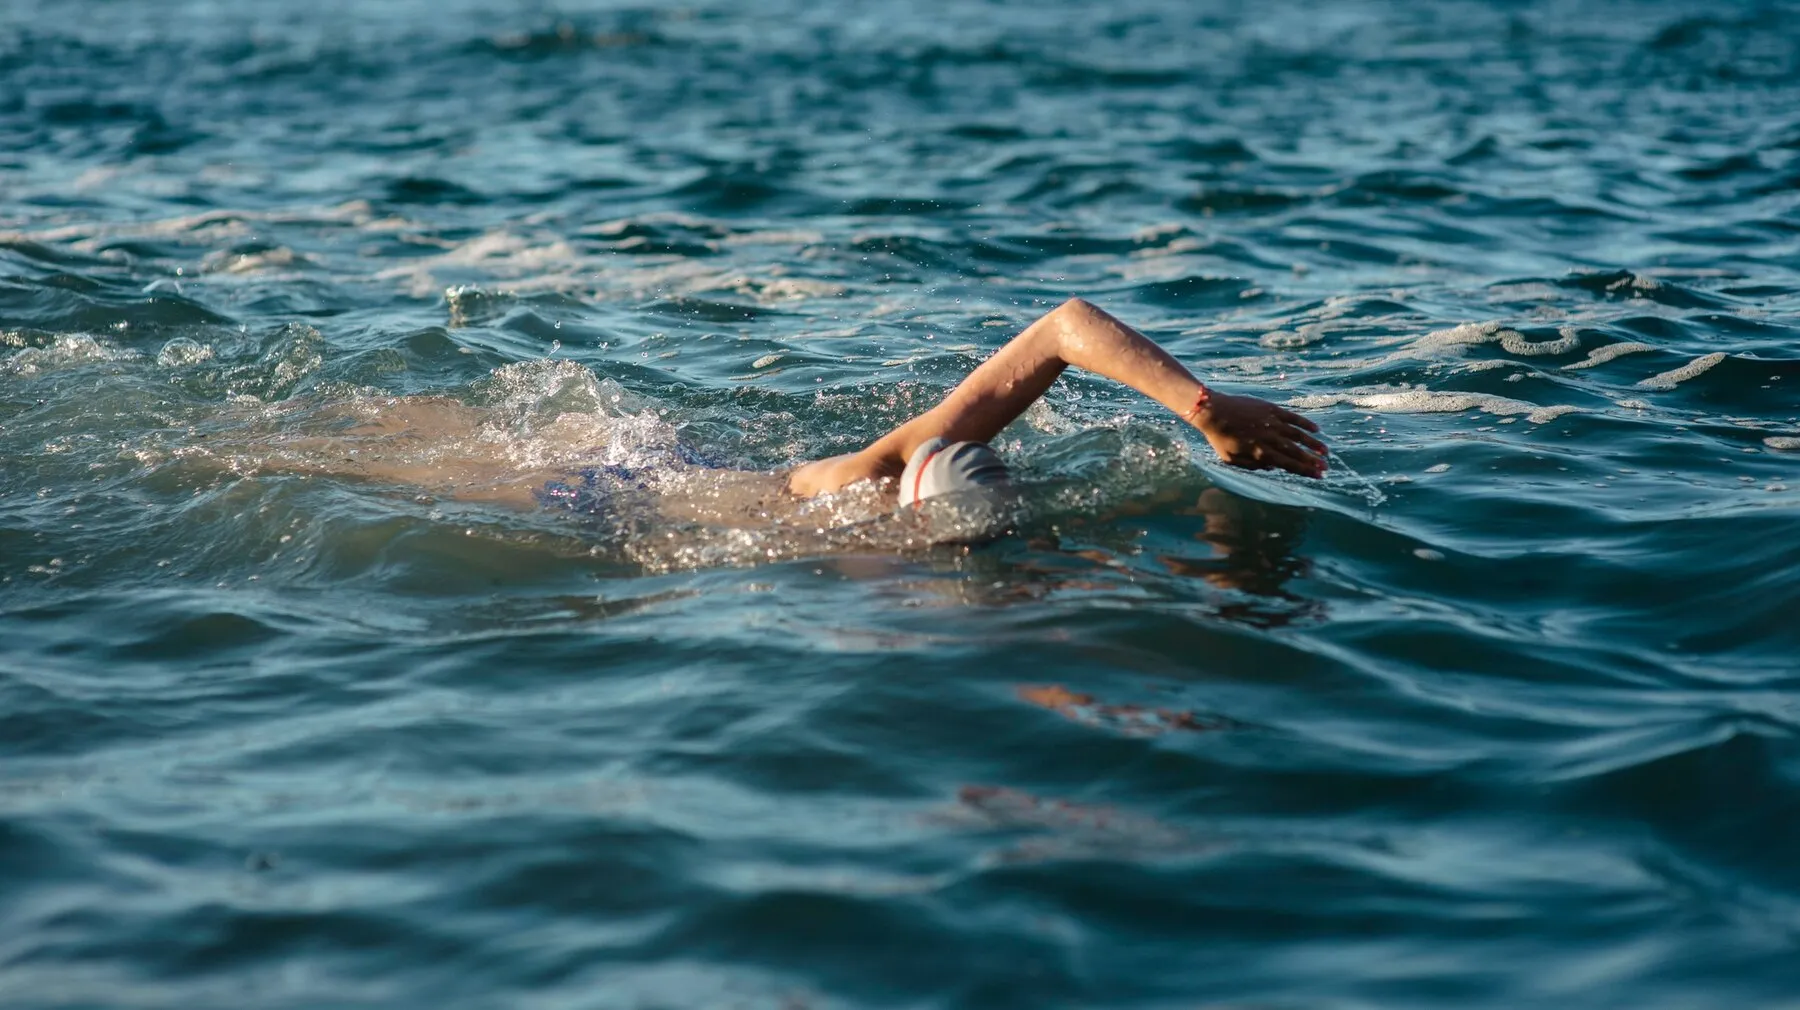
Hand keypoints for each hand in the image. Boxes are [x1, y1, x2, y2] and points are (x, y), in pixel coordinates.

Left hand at [1190, 391, 1327, 477]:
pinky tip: (1316, 429)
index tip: (1318, 476)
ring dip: (1313, 444)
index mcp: (1260, 453)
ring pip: (1298, 435)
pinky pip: (1292, 417)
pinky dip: (1305, 424)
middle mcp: (1269, 439)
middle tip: (1326, 467)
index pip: (1288, 465)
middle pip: (1296, 452)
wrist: (1213, 412)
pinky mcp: (1271, 409)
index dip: (1305, 470)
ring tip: (1325, 451)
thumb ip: (1252, 466)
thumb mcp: (1231, 459)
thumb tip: (1272, 468)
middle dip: (1313, 461)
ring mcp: (1272, 423)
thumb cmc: (1219, 438)